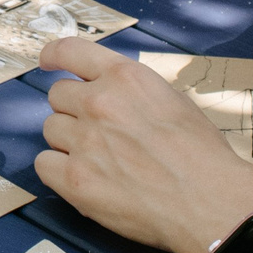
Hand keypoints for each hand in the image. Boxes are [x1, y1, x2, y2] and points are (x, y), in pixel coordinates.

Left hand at [34, 40, 252, 252]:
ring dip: (68, 141)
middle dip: (73, 111)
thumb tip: (112, 94)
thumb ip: (134, 92)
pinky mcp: (74, 179)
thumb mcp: (173, 101)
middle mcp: (99, 103)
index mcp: (125, 78)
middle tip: (97, 132)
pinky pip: (44, 164)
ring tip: (98, 159)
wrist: (209, 201)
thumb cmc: (201, 155)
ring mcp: (84, 140)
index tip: (47, 62)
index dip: (54, 55)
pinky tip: (82, 178)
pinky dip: (58, 171)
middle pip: (57, 96)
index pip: (71, 51)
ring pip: (50, 130)